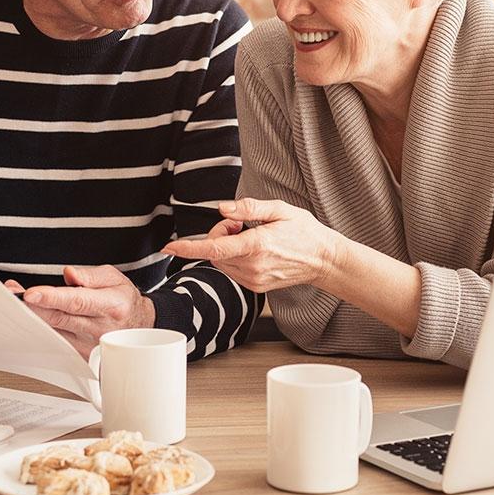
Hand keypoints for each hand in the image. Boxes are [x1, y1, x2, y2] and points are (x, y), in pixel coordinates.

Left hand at [10, 267, 155, 358]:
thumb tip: (69, 274)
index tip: (31, 293)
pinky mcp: (80, 356)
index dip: (52, 297)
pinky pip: (54, 343)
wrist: (137, 326)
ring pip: (53, 332)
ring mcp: (89, 345)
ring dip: (31, 318)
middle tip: (12, 295)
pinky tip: (27, 319)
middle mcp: (99, 328)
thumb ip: (90, 275)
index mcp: (111, 305)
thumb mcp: (114, 278)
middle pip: (59, 318)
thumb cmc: (123, 301)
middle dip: (33, 306)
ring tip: (14, 302)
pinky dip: (38, 331)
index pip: (77, 301)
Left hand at [162, 198, 343, 293]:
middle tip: (240, 223)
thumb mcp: (280, 210)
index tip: (170, 247)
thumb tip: (222, 208)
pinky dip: (233, 258)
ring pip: (220, 262)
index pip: (215, 249)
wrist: (323, 260)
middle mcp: (253, 266)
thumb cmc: (304, 232)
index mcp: (258, 245)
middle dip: (219, 234)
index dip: (189, 248)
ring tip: (250, 235)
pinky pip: (231, 270)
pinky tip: (252, 250)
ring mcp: (254, 280)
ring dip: (225, 247)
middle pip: (214, 252)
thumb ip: (249, 208)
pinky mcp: (255, 287)